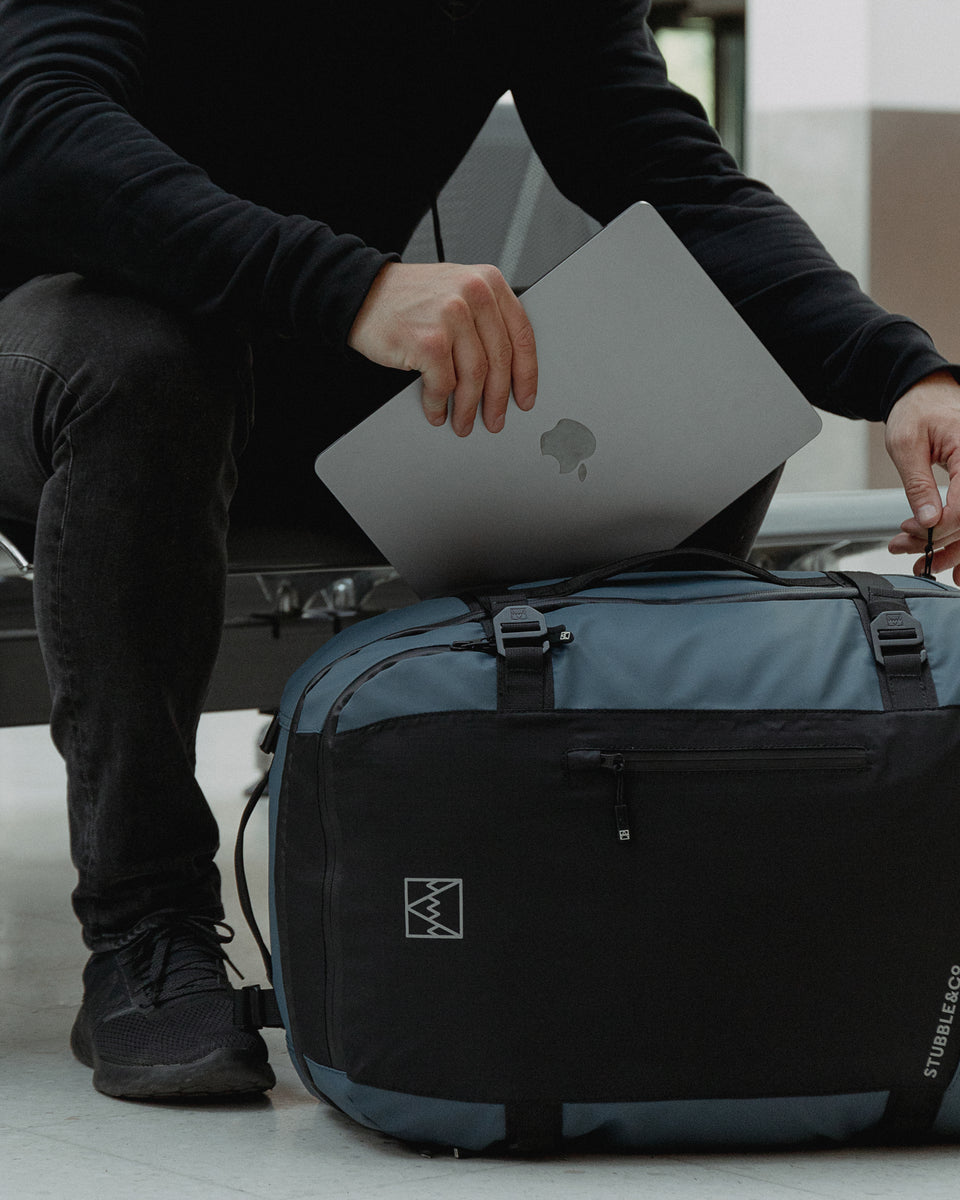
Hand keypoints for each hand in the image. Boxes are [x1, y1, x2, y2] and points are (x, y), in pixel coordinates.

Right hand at [346, 261, 537, 435]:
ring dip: (469, 408)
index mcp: (489, 282)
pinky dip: (440, 404)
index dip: (527, 373)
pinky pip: (443, 385)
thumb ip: (485, 320)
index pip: (521, 335)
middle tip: (495, 418)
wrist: (362, 294)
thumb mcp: (457, 293)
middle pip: (500, 360)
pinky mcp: (429, 341)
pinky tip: (437, 411)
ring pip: (474, 377)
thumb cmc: (409, 299)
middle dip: (498, 398)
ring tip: (464, 422)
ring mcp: (451, 316)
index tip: (525, 396)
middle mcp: (474, 294)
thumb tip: (508, 371)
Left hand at [885, 369, 959, 580]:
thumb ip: (918, 485)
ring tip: (923, 561)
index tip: (911, 531)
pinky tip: (950, 559)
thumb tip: (928, 520)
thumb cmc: (917, 410)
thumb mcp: (906, 445)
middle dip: (942, 542)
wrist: (925, 394)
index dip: (940, 526)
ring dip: (953, 548)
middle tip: (909, 551)